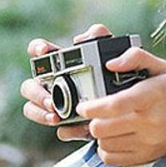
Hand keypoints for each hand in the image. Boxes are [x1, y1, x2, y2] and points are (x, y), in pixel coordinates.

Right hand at [20, 23, 111, 141]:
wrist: (136, 104)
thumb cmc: (121, 70)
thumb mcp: (115, 50)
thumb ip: (99, 36)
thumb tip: (78, 39)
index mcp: (63, 62)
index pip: (40, 51)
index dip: (36, 49)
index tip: (43, 52)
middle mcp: (54, 83)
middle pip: (29, 85)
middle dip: (36, 93)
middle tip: (50, 101)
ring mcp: (59, 105)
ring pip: (33, 109)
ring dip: (40, 113)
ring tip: (56, 117)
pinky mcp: (71, 125)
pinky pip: (59, 130)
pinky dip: (66, 130)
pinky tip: (78, 128)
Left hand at [76, 45, 165, 166]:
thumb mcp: (164, 66)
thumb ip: (136, 58)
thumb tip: (109, 64)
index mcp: (151, 97)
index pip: (114, 106)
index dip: (92, 107)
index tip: (83, 105)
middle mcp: (149, 123)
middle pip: (102, 128)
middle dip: (91, 120)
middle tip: (94, 112)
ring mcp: (148, 142)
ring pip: (104, 144)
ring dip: (99, 134)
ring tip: (105, 123)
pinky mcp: (147, 156)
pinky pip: (113, 159)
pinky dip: (106, 149)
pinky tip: (113, 137)